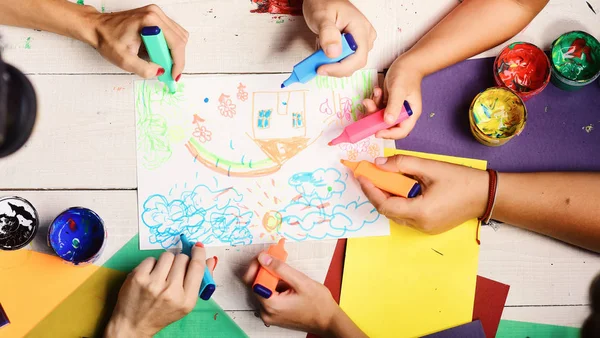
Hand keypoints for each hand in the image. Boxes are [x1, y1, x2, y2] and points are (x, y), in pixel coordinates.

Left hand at [89, 5, 187, 78]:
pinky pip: (173, 33)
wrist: (97, 27)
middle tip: (168, 71)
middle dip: (176, 58)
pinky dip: (170, 46)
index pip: (175, 43)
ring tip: (161, 62)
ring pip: (179, 36)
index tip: (174, 75)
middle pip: (180, 39)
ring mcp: (156, 13)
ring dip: (174, 52)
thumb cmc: (107, 39)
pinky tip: (159, 53)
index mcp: (149, 21)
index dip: (178, 62)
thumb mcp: (124, 59)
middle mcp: (155, 14)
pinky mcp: (156, 16)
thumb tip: (160, 71)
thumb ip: (143, 69)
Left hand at [105, 244, 216, 337]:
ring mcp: (152, 284)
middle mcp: (170, 292)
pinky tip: (149, 276)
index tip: (197, 247)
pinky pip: (151, 258)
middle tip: (174, 270)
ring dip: (166, 261)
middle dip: (180, 261)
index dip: (199, 254)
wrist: (133, 325)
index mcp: (186, 300)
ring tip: (161, 274)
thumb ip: (199, 282)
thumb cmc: (161, 314)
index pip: (197, 267)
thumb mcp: (185, 304)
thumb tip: (210, 260)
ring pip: (167, 255)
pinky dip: (152, 265)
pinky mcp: (137, 277)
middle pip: (182, 258)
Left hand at [242, 252, 339, 334]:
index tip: (265, 255)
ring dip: (270, 278)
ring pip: (262, 291)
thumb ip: (280, 269)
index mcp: (271, 305)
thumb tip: (262, 258)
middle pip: (256, 286)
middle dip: (264, 270)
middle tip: (276, 258)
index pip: (252, 281)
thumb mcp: (301, 281)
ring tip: (285, 271)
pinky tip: (286, 282)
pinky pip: (268, 297)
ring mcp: (270, 315)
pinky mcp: (274, 315)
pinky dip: (274, 287)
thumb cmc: (319, 303)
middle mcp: (266, 313)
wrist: (328, 321)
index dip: (256, 266)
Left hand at [302, 0, 375, 76]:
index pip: (358, 58)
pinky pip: (346, 59)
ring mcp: (360, 40)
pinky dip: (334, 61)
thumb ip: (327, 34)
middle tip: (318, 64)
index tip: (323, 69)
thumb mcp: (322, 17)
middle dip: (336, 67)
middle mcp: (365, 36)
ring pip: (350, 63)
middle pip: (354, 63)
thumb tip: (334, 53)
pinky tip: (325, 53)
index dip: (341, 68)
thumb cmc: (323, 3)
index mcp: (360, 28)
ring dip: (334, 65)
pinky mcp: (354, 44)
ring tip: (320, 55)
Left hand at [357, 155, 488, 233]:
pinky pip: (407, 216)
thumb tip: (379, 164)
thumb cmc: (461, 180)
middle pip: (388, 211)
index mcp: (420, 212)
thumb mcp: (430, 167)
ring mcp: (425, 228)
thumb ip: (402, 164)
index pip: (385, 205)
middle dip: (376, 192)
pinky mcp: (430, 226)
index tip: (361, 175)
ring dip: (387, 197)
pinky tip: (399, 188)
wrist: (487, 195)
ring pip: (396, 214)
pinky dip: (399, 202)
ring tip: (383, 179)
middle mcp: (421, 225)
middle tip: (369, 175)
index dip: (370, 190)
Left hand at [362, 56, 423, 139]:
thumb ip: (393, 106)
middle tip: (370, 106)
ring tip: (375, 94)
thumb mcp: (399, 90)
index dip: (389, 134)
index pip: (401, 131)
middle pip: (388, 125)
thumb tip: (387, 122)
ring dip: (374, 107)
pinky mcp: (388, 102)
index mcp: (411, 113)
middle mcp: (403, 113)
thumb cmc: (406, 75)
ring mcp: (395, 108)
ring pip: (380, 116)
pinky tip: (377, 90)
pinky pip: (378, 107)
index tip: (377, 132)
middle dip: (377, 117)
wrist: (406, 63)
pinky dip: (375, 100)